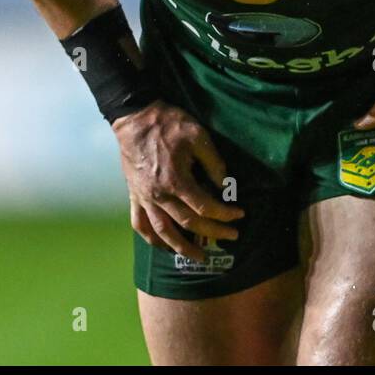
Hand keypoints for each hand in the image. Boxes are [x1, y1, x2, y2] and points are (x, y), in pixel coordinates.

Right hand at [112, 100, 244, 261]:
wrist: (135, 117)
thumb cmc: (168, 124)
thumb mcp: (198, 136)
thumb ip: (214, 163)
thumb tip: (225, 186)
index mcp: (176, 180)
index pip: (205, 207)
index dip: (225, 214)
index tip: (240, 215)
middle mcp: (159, 195)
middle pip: (189, 223)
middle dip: (214, 231)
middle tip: (232, 235)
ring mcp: (144, 198)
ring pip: (163, 232)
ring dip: (182, 247)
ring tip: (199, 256)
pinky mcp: (134, 195)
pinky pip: (140, 223)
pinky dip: (152, 239)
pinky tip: (164, 246)